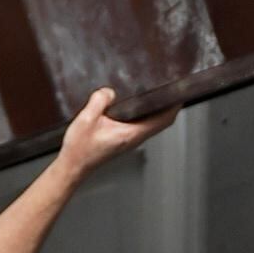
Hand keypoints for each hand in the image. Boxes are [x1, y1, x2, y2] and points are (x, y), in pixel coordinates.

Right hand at [59, 87, 178, 180]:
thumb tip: (109, 91)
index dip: (174, 106)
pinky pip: (142, 124)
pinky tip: (139, 102)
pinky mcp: (124, 138)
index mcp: (131, 133)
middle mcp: (134, 137)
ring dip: (159, 109)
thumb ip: (99, 102)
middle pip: (161, 121)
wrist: (72, 166)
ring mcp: (130, 139)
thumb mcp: (86, 120)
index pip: (162, 120)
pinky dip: (147, 113)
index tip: (181, 92)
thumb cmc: (79, 148)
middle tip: (174, 86)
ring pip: (152, 123)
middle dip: (170, 105)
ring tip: (160, 91)